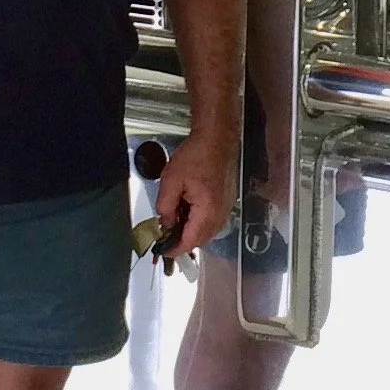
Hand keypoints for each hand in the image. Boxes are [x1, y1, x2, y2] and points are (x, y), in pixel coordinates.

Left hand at [153, 127, 235, 258]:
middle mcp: (220, 214)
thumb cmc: (196, 155)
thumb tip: (165, 223)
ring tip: (174, 219)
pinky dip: (198, 222)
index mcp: (208, 211)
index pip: (190, 241)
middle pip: (200, 239)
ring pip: (206, 231)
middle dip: (182, 240)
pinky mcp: (226, 201)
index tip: (162, 251)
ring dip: (190, 231)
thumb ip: (165, 207)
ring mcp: (226, 208)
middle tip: (165, 234)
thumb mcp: (171, 181)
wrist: (216, 138)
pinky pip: (212, 221)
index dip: (174, 249)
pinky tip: (187, 210)